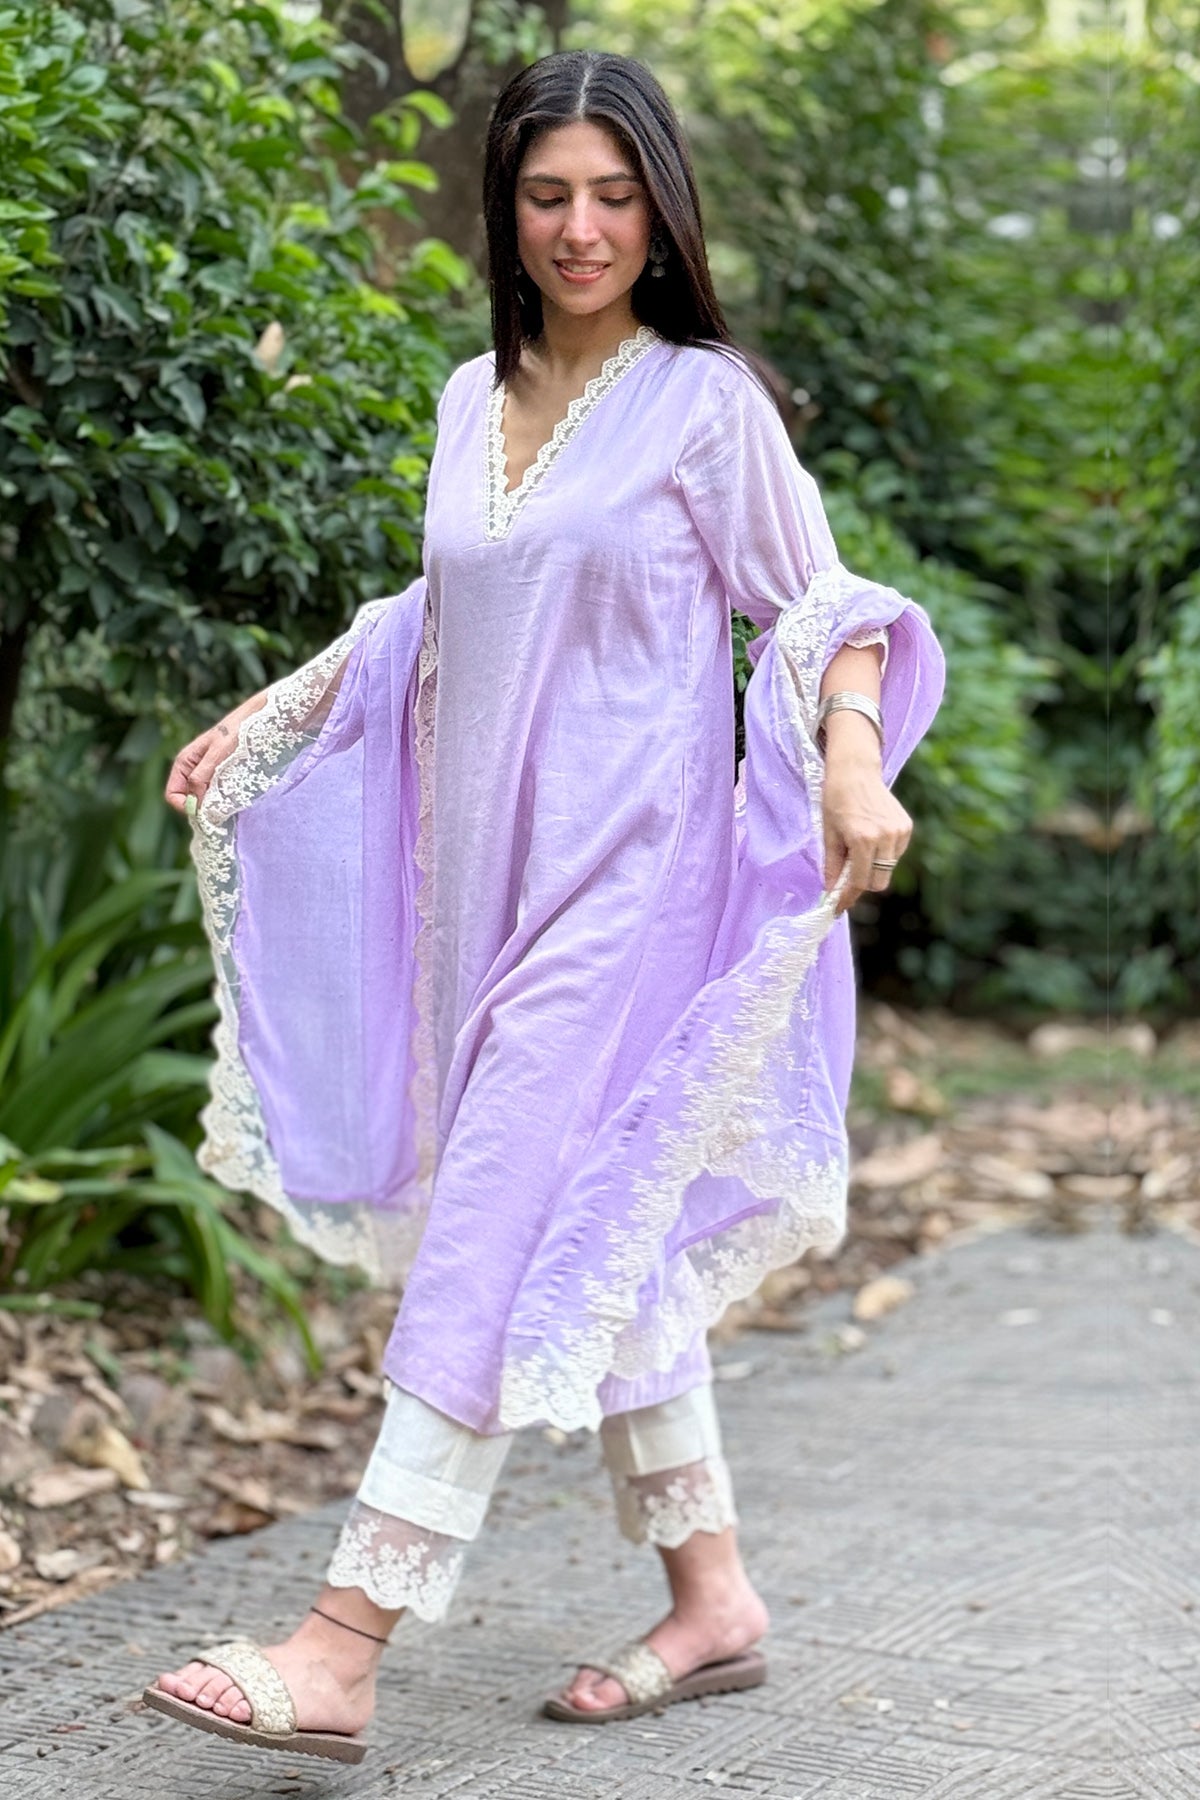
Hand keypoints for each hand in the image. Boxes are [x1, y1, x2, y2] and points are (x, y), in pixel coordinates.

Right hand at [164, 692, 266, 815]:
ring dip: (214, 803)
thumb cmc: (236, 732)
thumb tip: (193, 801)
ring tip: (231, 798)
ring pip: (203, 799)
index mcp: (185, 762)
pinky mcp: (221, 777)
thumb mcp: (217, 754)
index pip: (172, 794)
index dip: (185, 806)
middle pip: (188, 799)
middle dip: (201, 806)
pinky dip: (223, 799)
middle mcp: (192, 770)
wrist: (256, 720)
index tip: (205, 810)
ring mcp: (206, 774)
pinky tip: (236, 794)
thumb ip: (202, 776)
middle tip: (222, 807)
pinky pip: (216, 794)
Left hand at [820, 716, 911, 916]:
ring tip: (856, 848)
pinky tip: (870, 837)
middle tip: (845, 876)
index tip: (837, 907)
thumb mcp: (828, 834)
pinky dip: (882, 855)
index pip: (859, 882)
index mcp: (863, 839)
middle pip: (878, 882)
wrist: (855, 771)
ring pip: (887, 870)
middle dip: (861, 884)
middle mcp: (885, 837)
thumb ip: (832, 865)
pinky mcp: (906, 827)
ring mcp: (899, 831)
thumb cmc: (836, 800)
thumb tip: (831, 891)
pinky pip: (894, 854)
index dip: (847, 897)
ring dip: (872, 868)